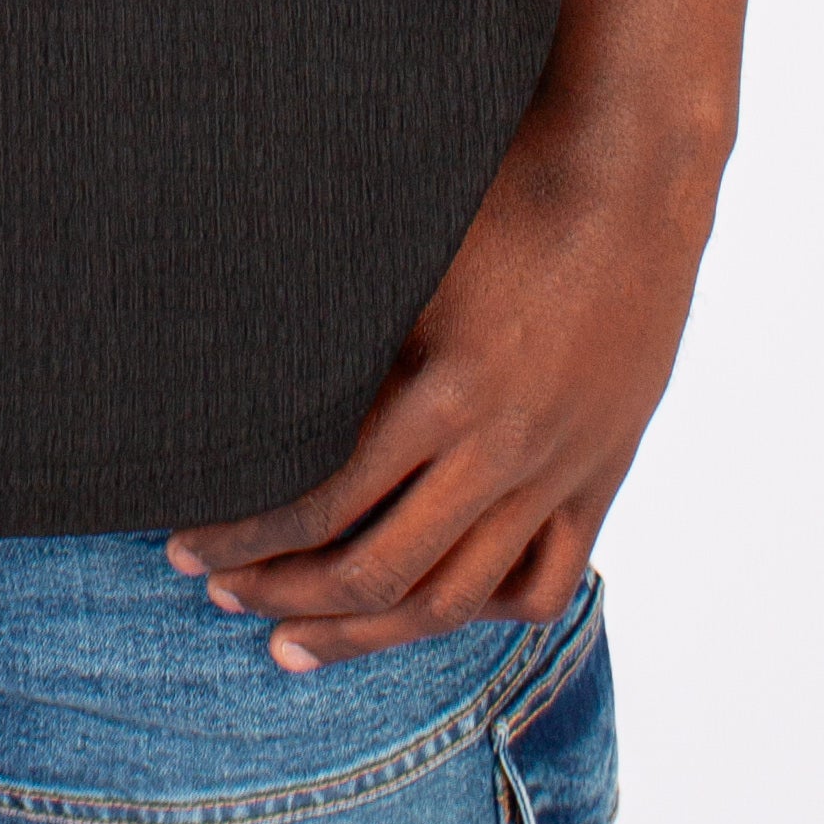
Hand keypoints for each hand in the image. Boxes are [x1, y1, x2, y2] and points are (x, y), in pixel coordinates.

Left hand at [165, 105, 720, 666]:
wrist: (632, 180)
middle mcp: (500, 449)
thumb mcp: (407, 251)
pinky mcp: (597, 477)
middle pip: (377, 568)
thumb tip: (235, 359)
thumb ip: (339, 327)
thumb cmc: (505, 189)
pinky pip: (543, 582)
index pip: (325, 501)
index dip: (248, 533)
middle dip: (282, 592)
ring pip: (454, 597)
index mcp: (444, 391)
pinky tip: (429, 608)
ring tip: (294, 643)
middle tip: (216, 594)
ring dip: (364, 631)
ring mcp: (556, 473)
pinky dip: (482, 611)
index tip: (191, 543)